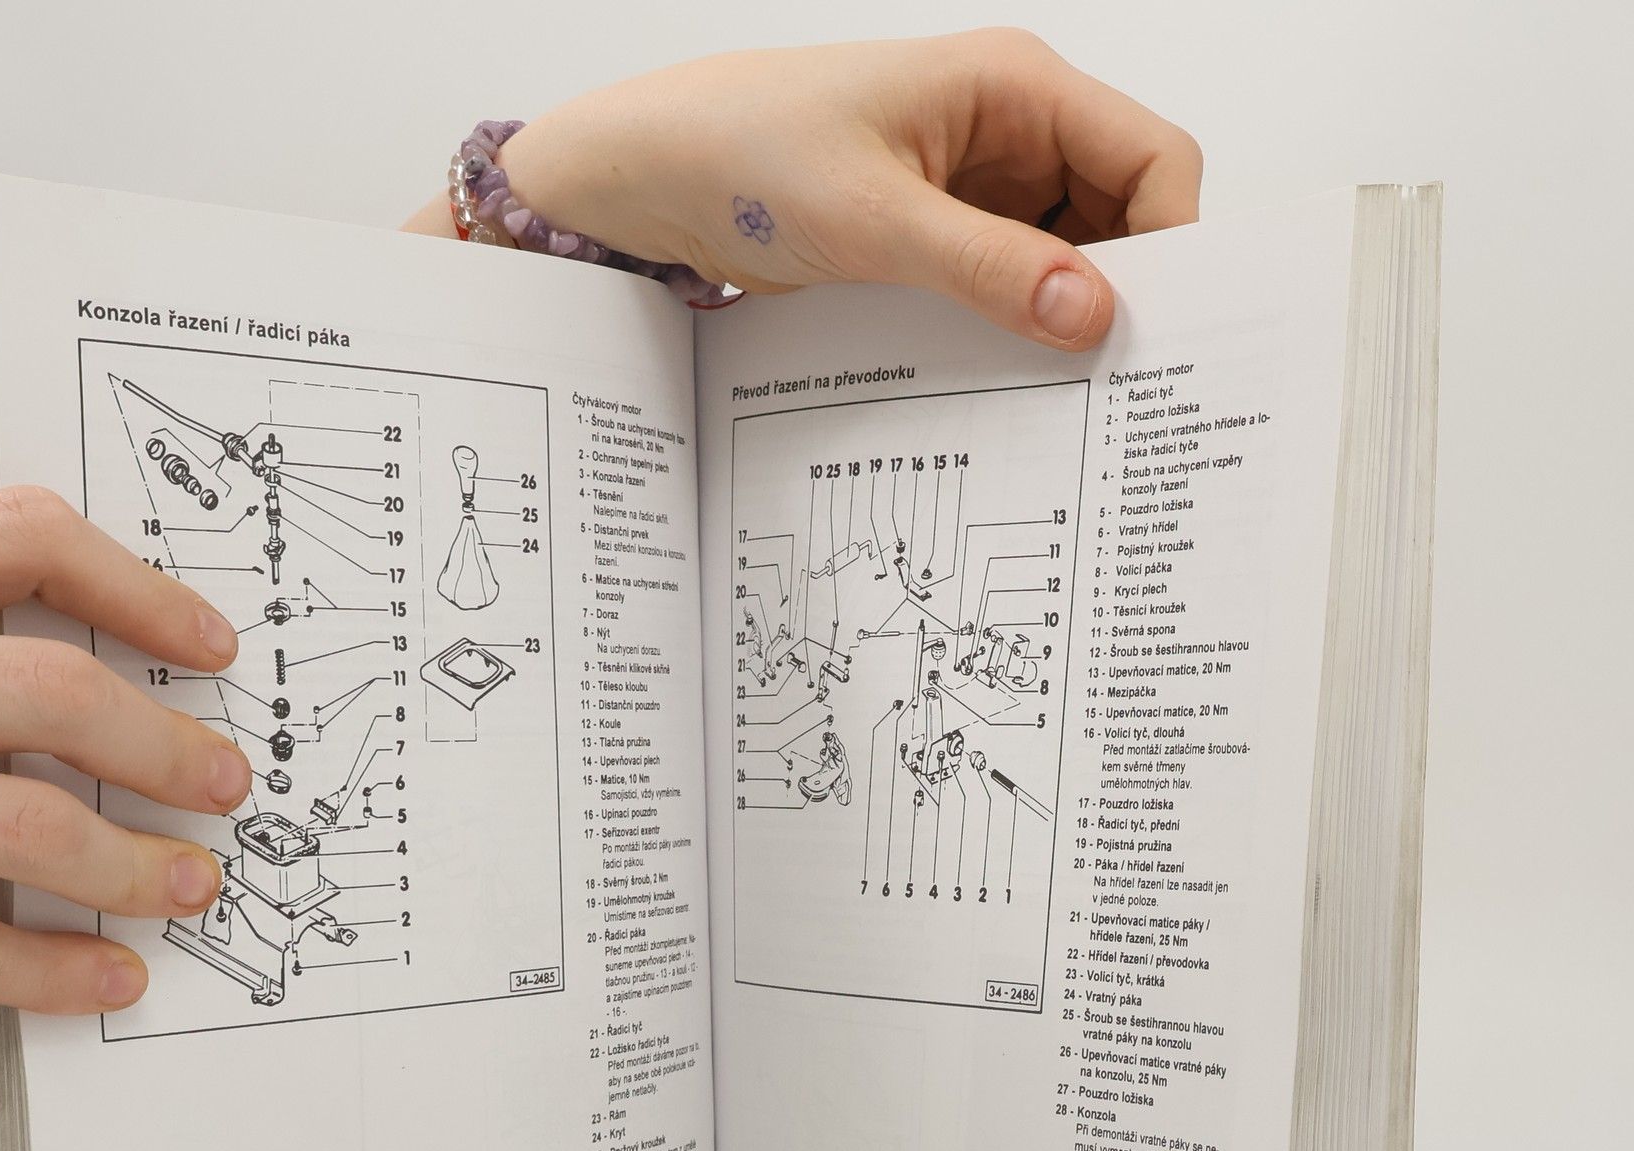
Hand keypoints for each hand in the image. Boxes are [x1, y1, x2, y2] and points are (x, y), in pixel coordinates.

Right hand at [0, 488, 253, 1034]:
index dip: (139, 591)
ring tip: (185, 884)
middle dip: (165, 748)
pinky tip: (109, 974)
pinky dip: (60, 971)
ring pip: (26, 829)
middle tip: (220, 785)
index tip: (209, 649)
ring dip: (135, 866)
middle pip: (46, 691)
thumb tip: (114, 680)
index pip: (14, 539)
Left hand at [409, 31, 1200, 348]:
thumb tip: (1093, 316)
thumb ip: (988, 269)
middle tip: (1108, 384)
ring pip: (1066, 259)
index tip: (1156, 334)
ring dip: (1061, 319)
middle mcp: (1010, 129)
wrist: (651, 174)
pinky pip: (1006, 283)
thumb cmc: (745, 153)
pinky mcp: (938, 234)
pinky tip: (998, 374)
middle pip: (1122, 217)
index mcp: (1016, 88)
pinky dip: (1012, 327)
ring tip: (1049, 389)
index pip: (1153, 161)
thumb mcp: (874, 221)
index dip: (1172, 247)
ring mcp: (976, 185)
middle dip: (1123, 293)